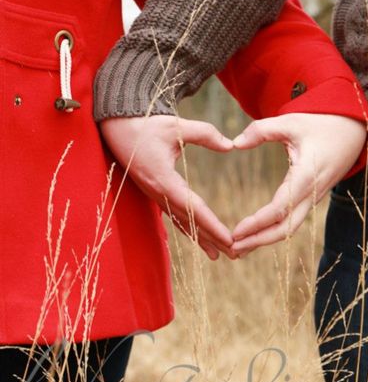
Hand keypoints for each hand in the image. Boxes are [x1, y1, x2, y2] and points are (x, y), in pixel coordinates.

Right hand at [99, 115, 234, 259]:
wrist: (117, 128)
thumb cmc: (146, 125)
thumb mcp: (176, 126)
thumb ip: (205, 134)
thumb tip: (231, 145)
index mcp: (165, 180)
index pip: (194, 209)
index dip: (213, 226)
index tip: (229, 240)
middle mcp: (159, 193)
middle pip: (190, 222)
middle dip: (212, 239)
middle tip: (234, 254)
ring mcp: (156, 195)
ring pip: (182, 222)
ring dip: (200, 239)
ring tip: (218, 256)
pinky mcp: (155, 193)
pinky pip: (173, 216)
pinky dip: (188, 229)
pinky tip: (197, 240)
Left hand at [231, 113, 367, 255]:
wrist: (353, 130)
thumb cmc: (322, 123)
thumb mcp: (291, 121)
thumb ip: (261, 130)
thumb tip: (235, 143)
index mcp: (306, 176)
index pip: (279, 209)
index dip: (256, 223)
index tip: (235, 232)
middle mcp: (311, 193)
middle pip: (285, 228)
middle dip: (259, 241)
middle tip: (232, 250)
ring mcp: (313, 198)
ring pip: (290, 228)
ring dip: (264, 240)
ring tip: (239, 249)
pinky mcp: (312, 198)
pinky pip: (293, 220)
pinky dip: (273, 231)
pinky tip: (255, 236)